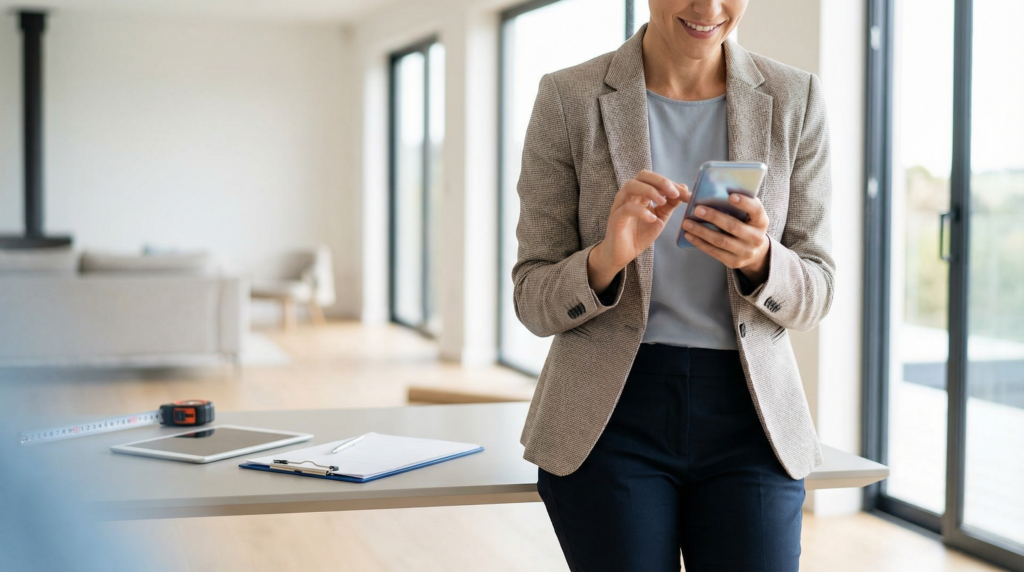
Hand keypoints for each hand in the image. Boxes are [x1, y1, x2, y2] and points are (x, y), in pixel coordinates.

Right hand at [588, 170, 688, 292]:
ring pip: (631, 186)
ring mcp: (620, 204)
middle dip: (661, 181)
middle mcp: (629, 195)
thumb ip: (670, 204)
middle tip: (675, 193)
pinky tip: (652, 219)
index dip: (672, 184)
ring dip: (650, 191)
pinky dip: (641, 211)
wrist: (623, 254)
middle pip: (643, 175)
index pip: (655, 179)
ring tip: (663, 202)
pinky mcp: (616, 218)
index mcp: (640, 193)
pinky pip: (627, 208)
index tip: (687, 193)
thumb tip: (684, 188)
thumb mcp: (660, 217)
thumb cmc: (639, 234)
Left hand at [681, 192, 770, 285]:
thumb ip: (738, 205)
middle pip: (733, 226)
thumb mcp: (749, 215)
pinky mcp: (734, 262)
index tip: (730, 196)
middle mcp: (756, 238)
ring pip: (721, 241)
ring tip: (687, 223)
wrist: (755, 252)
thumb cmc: (747, 225)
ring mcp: (746, 252)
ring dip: (701, 231)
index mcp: (761, 221)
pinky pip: (714, 252)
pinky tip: (689, 235)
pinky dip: (700, 243)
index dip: (744, 203)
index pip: (756, 210)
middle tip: (697, 209)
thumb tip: (715, 190)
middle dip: (714, 217)